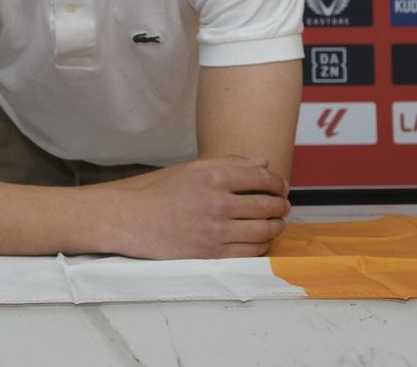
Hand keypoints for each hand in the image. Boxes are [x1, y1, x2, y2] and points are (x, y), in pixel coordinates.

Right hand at [99, 155, 289, 259]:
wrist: (133, 221)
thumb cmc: (162, 193)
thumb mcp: (193, 170)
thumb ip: (230, 163)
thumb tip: (264, 162)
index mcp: (213, 177)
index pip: (261, 177)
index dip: (277, 182)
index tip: (281, 186)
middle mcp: (217, 204)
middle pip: (267, 205)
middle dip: (281, 205)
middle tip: (283, 206)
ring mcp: (215, 231)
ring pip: (263, 231)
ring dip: (276, 226)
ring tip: (276, 223)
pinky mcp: (211, 254)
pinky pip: (250, 252)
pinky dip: (262, 245)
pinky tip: (261, 240)